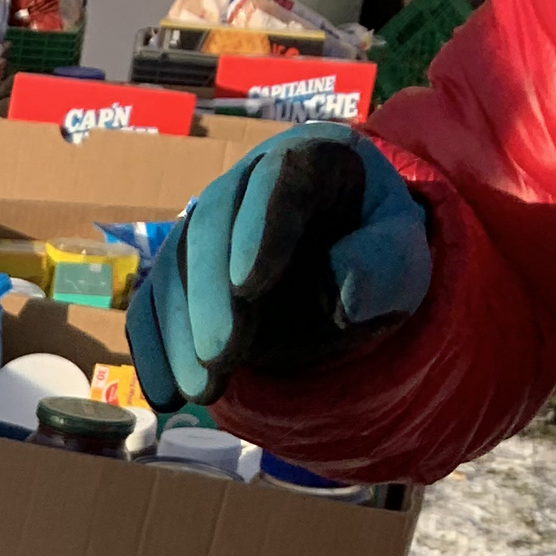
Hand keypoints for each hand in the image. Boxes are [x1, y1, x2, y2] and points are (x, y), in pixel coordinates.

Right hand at [127, 128, 431, 410]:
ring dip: (179, 333)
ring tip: (202, 390)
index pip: (278, 179)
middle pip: (211, 221)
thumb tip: (339, 290)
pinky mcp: (179, 276)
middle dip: (210, 293)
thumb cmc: (378, 262)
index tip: (249, 286)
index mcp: (311, 159)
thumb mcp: (405, 264)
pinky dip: (152, 352)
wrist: (343, 282)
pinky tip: (166, 396)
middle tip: (222, 355)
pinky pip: (151, 307)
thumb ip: (384, 268)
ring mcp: (204, 229)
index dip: (259, 227)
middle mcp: (246, 183)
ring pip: (174, 267)